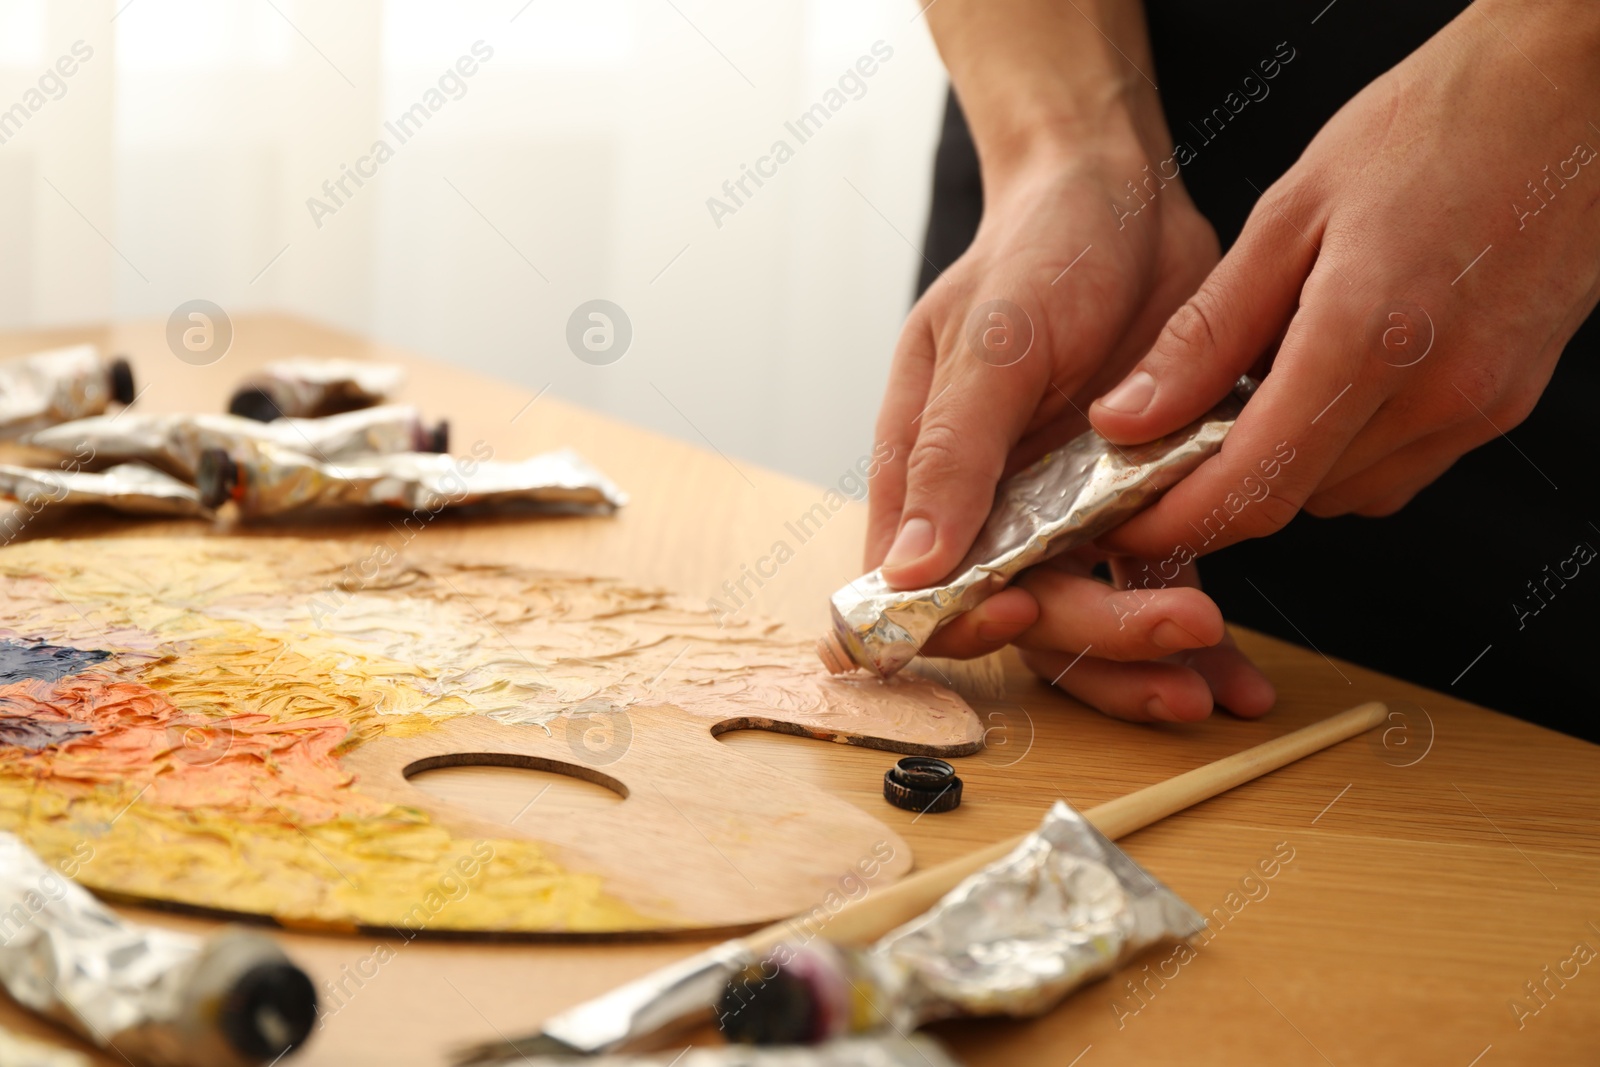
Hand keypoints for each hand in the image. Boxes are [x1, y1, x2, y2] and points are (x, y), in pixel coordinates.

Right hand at [865, 149, 1276, 719]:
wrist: (1123, 199)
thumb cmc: (1032, 251)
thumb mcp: (987, 344)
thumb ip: (951, 456)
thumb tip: (904, 569)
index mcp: (927, 477)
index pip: (918, 590)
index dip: (957, 624)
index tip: (1018, 613)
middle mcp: (992, 511)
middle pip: (1025, 619)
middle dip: (1096, 642)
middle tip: (1175, 634)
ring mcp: (1065, 516)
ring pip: (1092, 620)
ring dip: (1146, 664)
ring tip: (1212, 684)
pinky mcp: (1135, 508)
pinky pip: (1158, 585)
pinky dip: (1195, 641)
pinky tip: (1238, 680)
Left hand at [1089, 0, 1599, 560]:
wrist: (1571, 93)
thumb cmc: (1432, 128)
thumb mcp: (1288, 216)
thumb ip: (1204, 335)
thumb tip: (1126, 419)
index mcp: (1367, 338)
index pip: (1251, 487)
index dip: (1174, 522)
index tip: (1121, 522)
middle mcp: (1435, 393)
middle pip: (1291, 501)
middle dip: (1216, 490)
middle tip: (1164, 445)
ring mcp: (1481, 407)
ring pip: (1343, 494)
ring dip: (1281, 469)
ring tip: (1250, 393)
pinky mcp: (1506, 406)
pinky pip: (1397, 469)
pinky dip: (1340, 451)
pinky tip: (1322, 385)